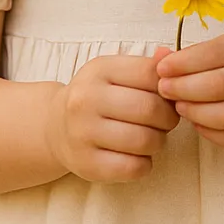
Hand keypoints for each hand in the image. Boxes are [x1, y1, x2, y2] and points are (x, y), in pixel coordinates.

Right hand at [45, 47, 179, 182]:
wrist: (54, 126)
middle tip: (165, 122)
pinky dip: (145, 164)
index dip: (169, 88)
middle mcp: (87, 99)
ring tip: (151, 138)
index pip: (150, 74)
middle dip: (168, 118)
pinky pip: (133, 168)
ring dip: (158, 142)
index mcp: (99, 70)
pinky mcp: (86, 164)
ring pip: (145, 140)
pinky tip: (138, 156)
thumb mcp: (115, 73)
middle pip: (150, 109)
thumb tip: (170, 56)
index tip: (168, 97)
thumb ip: (146, 66)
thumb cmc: (96, 97)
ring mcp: (83, 133)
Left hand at [155, 25, 223, 150]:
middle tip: (163, 90)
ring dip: (196, 113)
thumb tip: (162, 58)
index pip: (218, 53)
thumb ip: (208, 49)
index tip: (161, 69)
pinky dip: (213, 134)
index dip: (185, 62)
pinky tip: (198, 124)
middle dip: (184, 88)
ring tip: (179, 107)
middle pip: (220, 86)